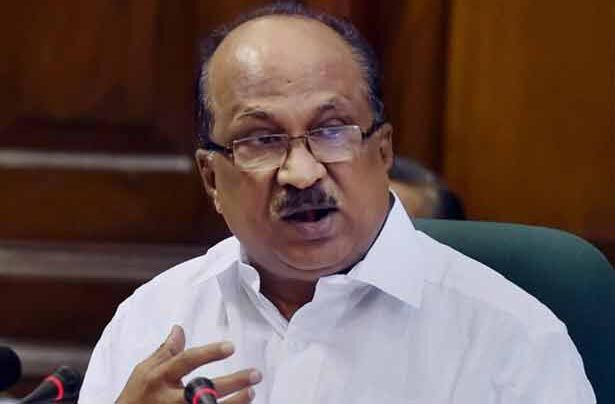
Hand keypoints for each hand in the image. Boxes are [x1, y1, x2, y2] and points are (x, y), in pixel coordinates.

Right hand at [116, 325, 260, 403]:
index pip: (186, 362)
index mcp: (159, 378)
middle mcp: (169, 399)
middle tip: (255, 374)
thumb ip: (165, 352)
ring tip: (251, 393)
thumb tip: (179, 329)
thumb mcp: (143, 371)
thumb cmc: (135, 396)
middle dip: (232, 383)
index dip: (209, 353)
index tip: (230, 347)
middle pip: (204, 390)